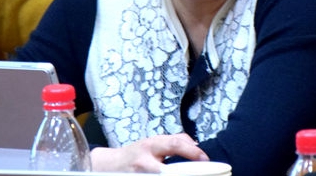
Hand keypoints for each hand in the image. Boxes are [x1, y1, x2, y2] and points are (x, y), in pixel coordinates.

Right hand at [90, 133, 208, 172]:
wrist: (110, 165)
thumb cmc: (136, 154)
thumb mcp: (154, 143)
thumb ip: (173, 141)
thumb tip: (194, 144)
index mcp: (152, 144)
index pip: (175, 144)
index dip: (192, 151)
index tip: (205, 158)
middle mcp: (145, 160)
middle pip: (168, 168)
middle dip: (185, 172)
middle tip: (202, 172)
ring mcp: (140, 174)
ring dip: (175, 175)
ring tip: (190, 175)